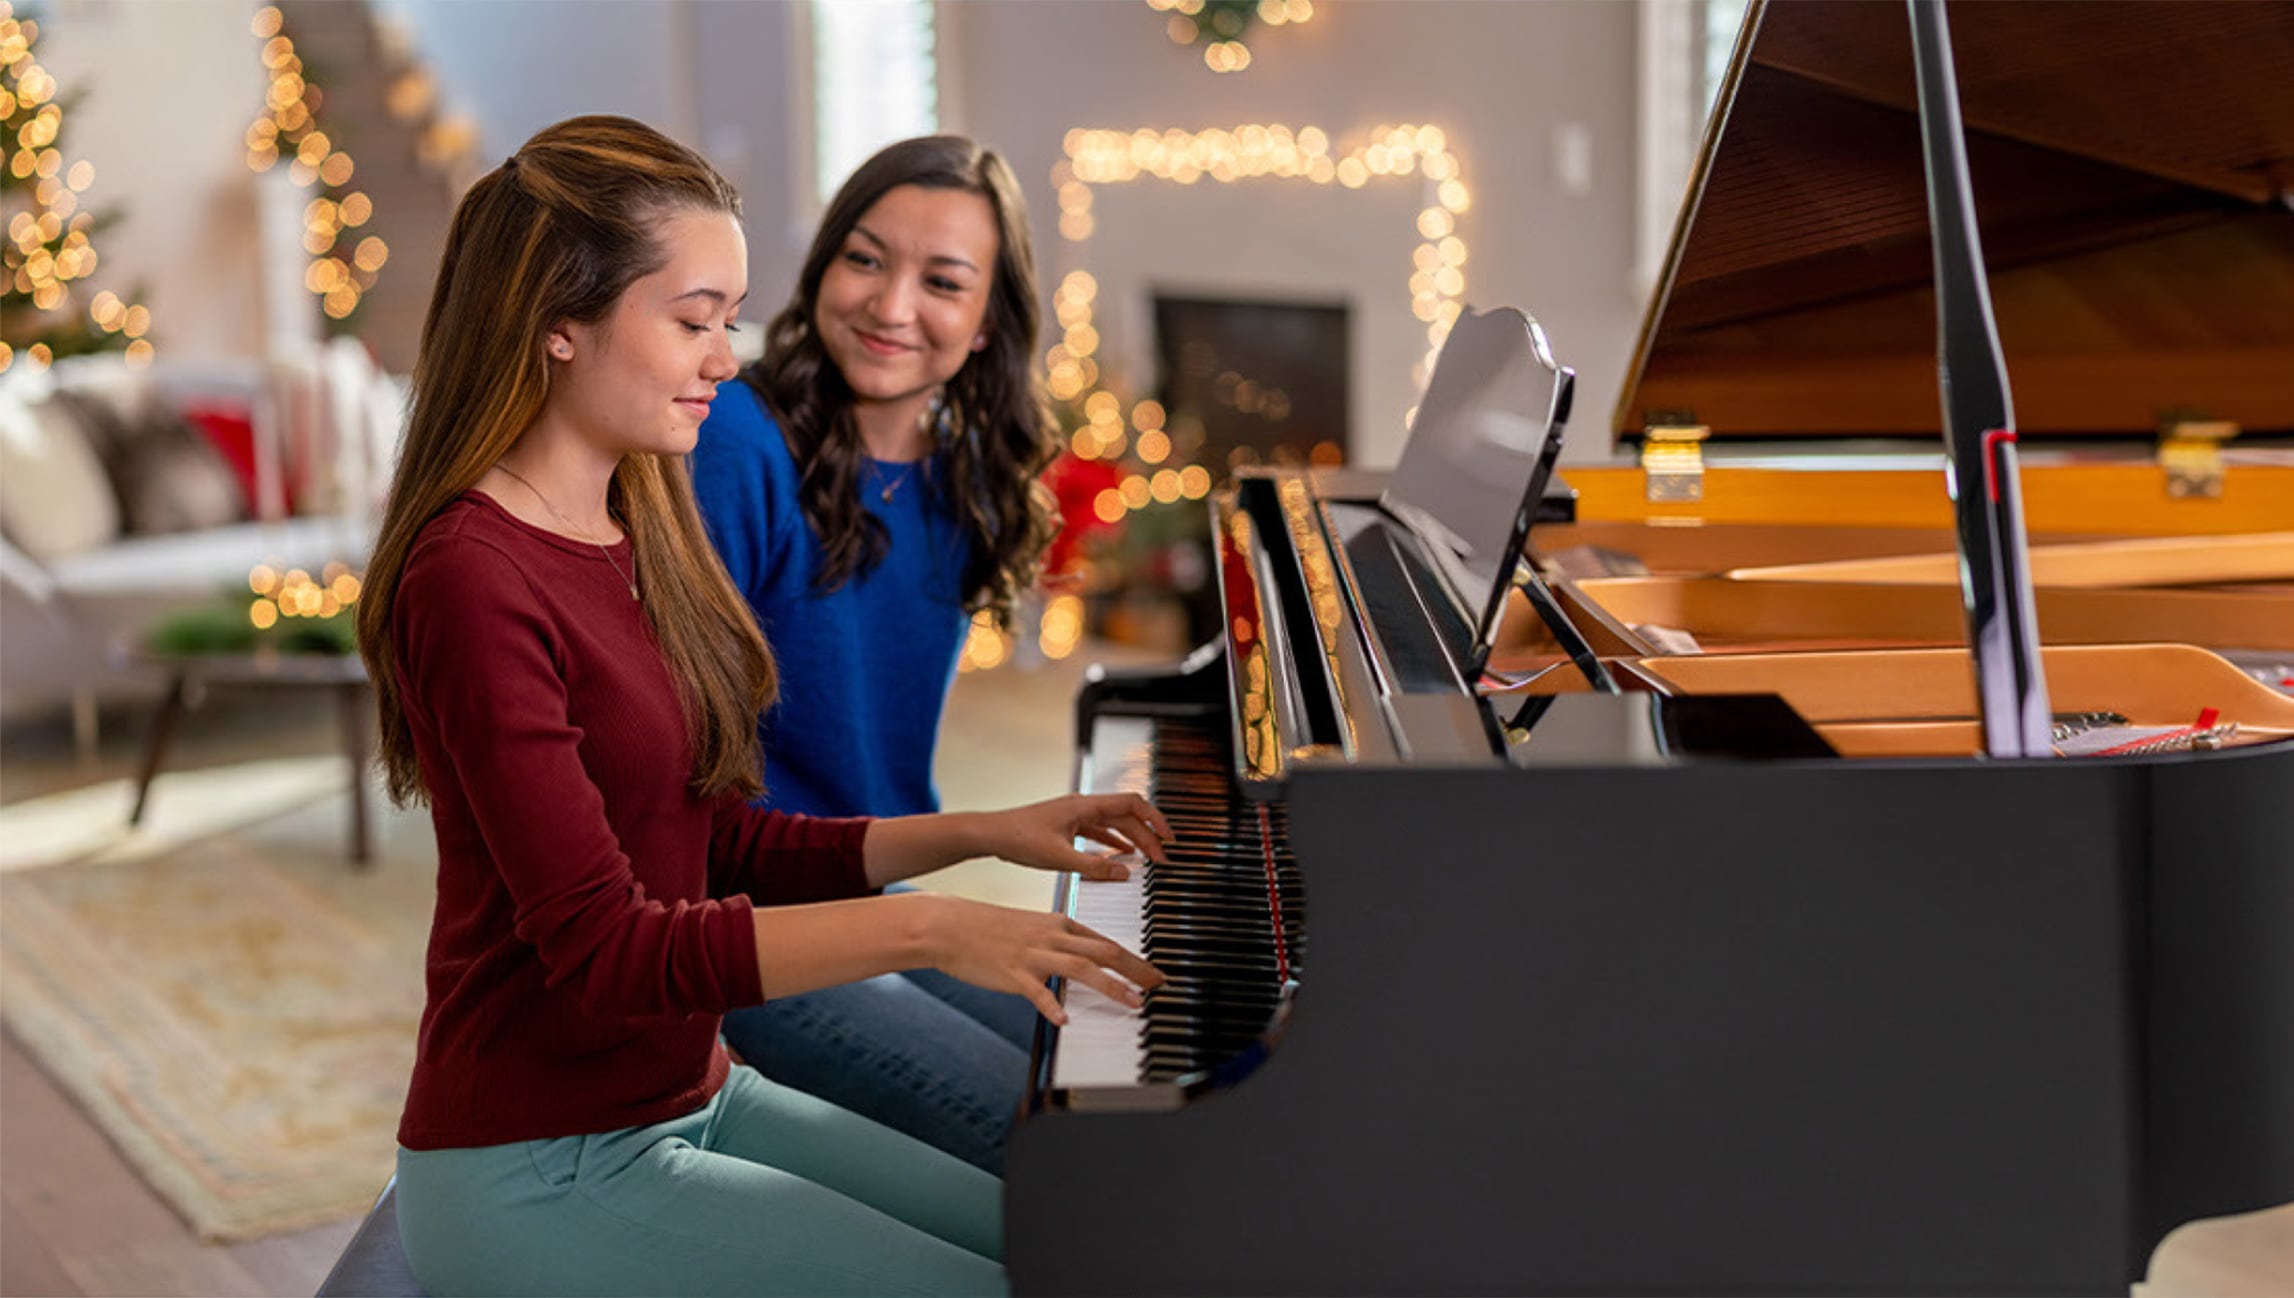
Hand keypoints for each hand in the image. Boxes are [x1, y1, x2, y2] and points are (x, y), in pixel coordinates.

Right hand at [919, 894, 1162, 1024]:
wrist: (949, 925)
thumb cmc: (988, 928)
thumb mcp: (1030, 928)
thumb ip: (1057, 943)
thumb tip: (1080, 960)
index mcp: (1058, 924)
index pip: (1105, 941)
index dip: (1133, 958)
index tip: (1152, 973)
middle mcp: (1051, 936)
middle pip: (1103, 951)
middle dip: (1136, 969)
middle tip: (1158, 985)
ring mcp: (1033, 955)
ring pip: (1080, 968)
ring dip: (1110, 986)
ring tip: (1132, 1002)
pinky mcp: (1012, 973)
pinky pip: (1037, 992)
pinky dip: (1052, 1005)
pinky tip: (1064, 1019)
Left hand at [983, 792, 1172, 881]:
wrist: (991, 835)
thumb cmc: (1018, 839)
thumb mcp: (1060, 859)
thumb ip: (1094, 866)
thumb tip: (1125, 872)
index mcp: (1085, 806)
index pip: (1132, 804)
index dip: (1155, 819)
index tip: (1169, 838)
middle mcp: (1083, 806)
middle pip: (1127, 816)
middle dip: (1147, 836)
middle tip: (1161, 859)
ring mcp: (1075, 815)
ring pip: (1114, 823)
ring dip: (1133, 838)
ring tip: (1147, 857)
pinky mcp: (1067, 825)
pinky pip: (1099, 830)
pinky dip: (1114, 841)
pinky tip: (1120, 854)